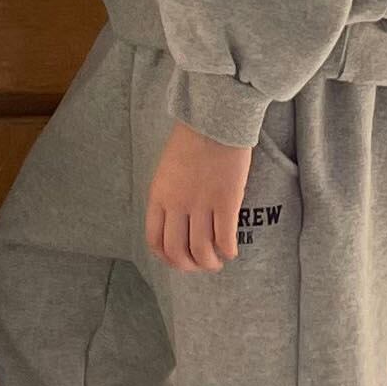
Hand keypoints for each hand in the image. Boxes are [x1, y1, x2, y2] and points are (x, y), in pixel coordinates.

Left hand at [147, 121, 254, 275]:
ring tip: (218, 260)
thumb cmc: (193, 140)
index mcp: (159, 195)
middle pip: (177, 251)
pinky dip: (228, 250)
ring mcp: (201, 204)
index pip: (155, 240)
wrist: (216, 119)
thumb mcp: (168, 169)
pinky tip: (232, 250)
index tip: (179, 260)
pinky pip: (225, 238)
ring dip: (210, 263)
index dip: (167, 258)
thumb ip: (169, 196)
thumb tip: (177, 222)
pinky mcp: (226, 201)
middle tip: (202, 264)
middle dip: (190, 266)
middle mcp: (177, 204)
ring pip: (201, 250)